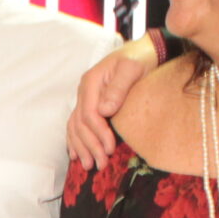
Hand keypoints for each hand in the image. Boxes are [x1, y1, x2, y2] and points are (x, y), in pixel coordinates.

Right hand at [68, 38, 159, 169]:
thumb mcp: (132, 69)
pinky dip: (74, 139)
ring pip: (75, 126)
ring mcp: (85, 97)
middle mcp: (84, 90)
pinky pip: (76, 124)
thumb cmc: (140, 59)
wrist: (143, 51)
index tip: (110, 148)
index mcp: (91, 82)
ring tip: (89, 165)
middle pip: (81, 123)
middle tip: (101, 164)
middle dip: (90, 146)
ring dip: (81, 147)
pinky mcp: (90, 103)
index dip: (98, 133)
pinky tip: (76, 153)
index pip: (89, 114)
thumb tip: (104, 111)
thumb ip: (118, 88)